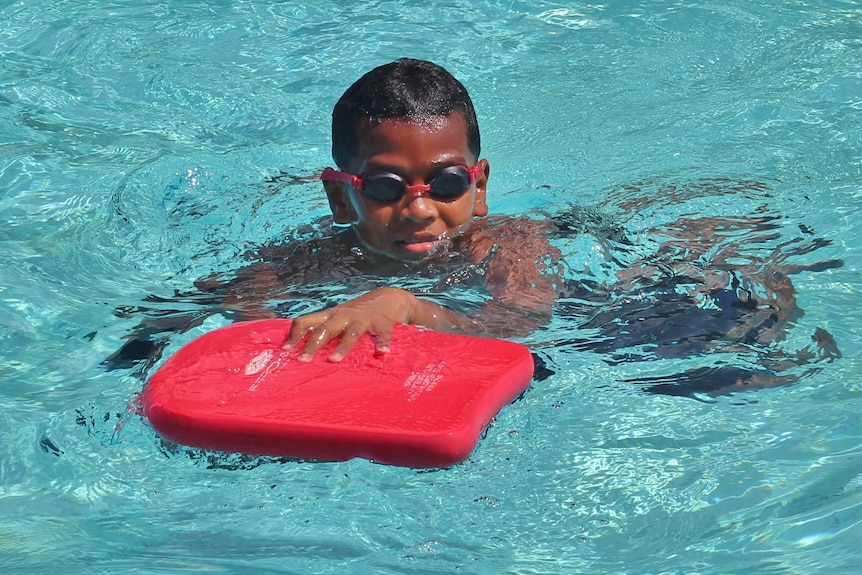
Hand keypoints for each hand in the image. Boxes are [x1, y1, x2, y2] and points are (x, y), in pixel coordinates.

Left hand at [283, 287, 418, 361]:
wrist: (388, 298)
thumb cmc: (356, 314)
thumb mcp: (337, 318)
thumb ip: (323, 330)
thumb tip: (298, 348)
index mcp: (330, 315)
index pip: (307, 321)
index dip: (295, 335)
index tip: (286, 350)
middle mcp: (344, 316)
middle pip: (326, 329)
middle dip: (314, 344)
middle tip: (303, 360)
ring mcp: (363, 319)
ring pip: (352, 333)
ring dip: (342, 346)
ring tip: (334, 359)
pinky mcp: (382, 324)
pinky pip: (383, 335)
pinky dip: (383, 343)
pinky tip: (382, 352)